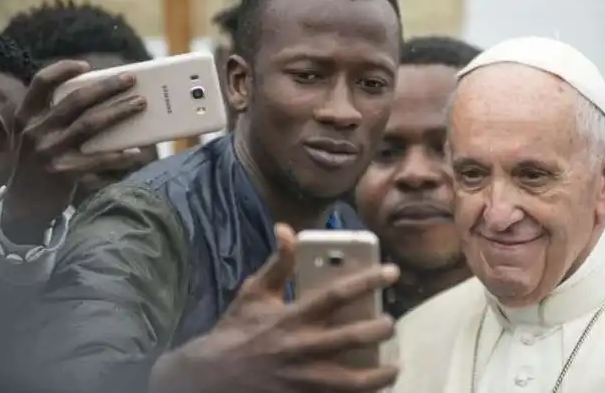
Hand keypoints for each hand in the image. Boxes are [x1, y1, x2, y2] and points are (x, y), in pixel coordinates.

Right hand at [3, 60, 146, 242]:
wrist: (24, 206)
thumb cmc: (42, 163)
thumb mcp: (39, 137)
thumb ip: (59, 119)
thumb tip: (107, 99)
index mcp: (28, 116)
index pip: (41, 83)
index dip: (63, 69)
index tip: (86, 65)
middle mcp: (35, 130)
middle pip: (75, 100)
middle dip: (106, 87)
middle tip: (131, 79)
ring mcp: (48, 152)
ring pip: (90, 124)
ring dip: (119, 112)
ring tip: (140, 104)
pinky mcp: (63, 172)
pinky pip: (98, 160)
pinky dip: (119, 155)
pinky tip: (136, 152)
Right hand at [151, 224, 399, 392]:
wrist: (210, 378)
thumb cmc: (236, 332)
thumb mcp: (254, 293)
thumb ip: (278, 263)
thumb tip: (286, 228)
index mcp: (292, 317)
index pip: (337, 294)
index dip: (368, 280)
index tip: (392, 271)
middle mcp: (301, 348)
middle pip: (352, 337)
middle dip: (380, 329)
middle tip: (391, 323)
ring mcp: (303, 380)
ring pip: (351, 381)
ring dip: (378, 375)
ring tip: (393, 368)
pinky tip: (372, 390)